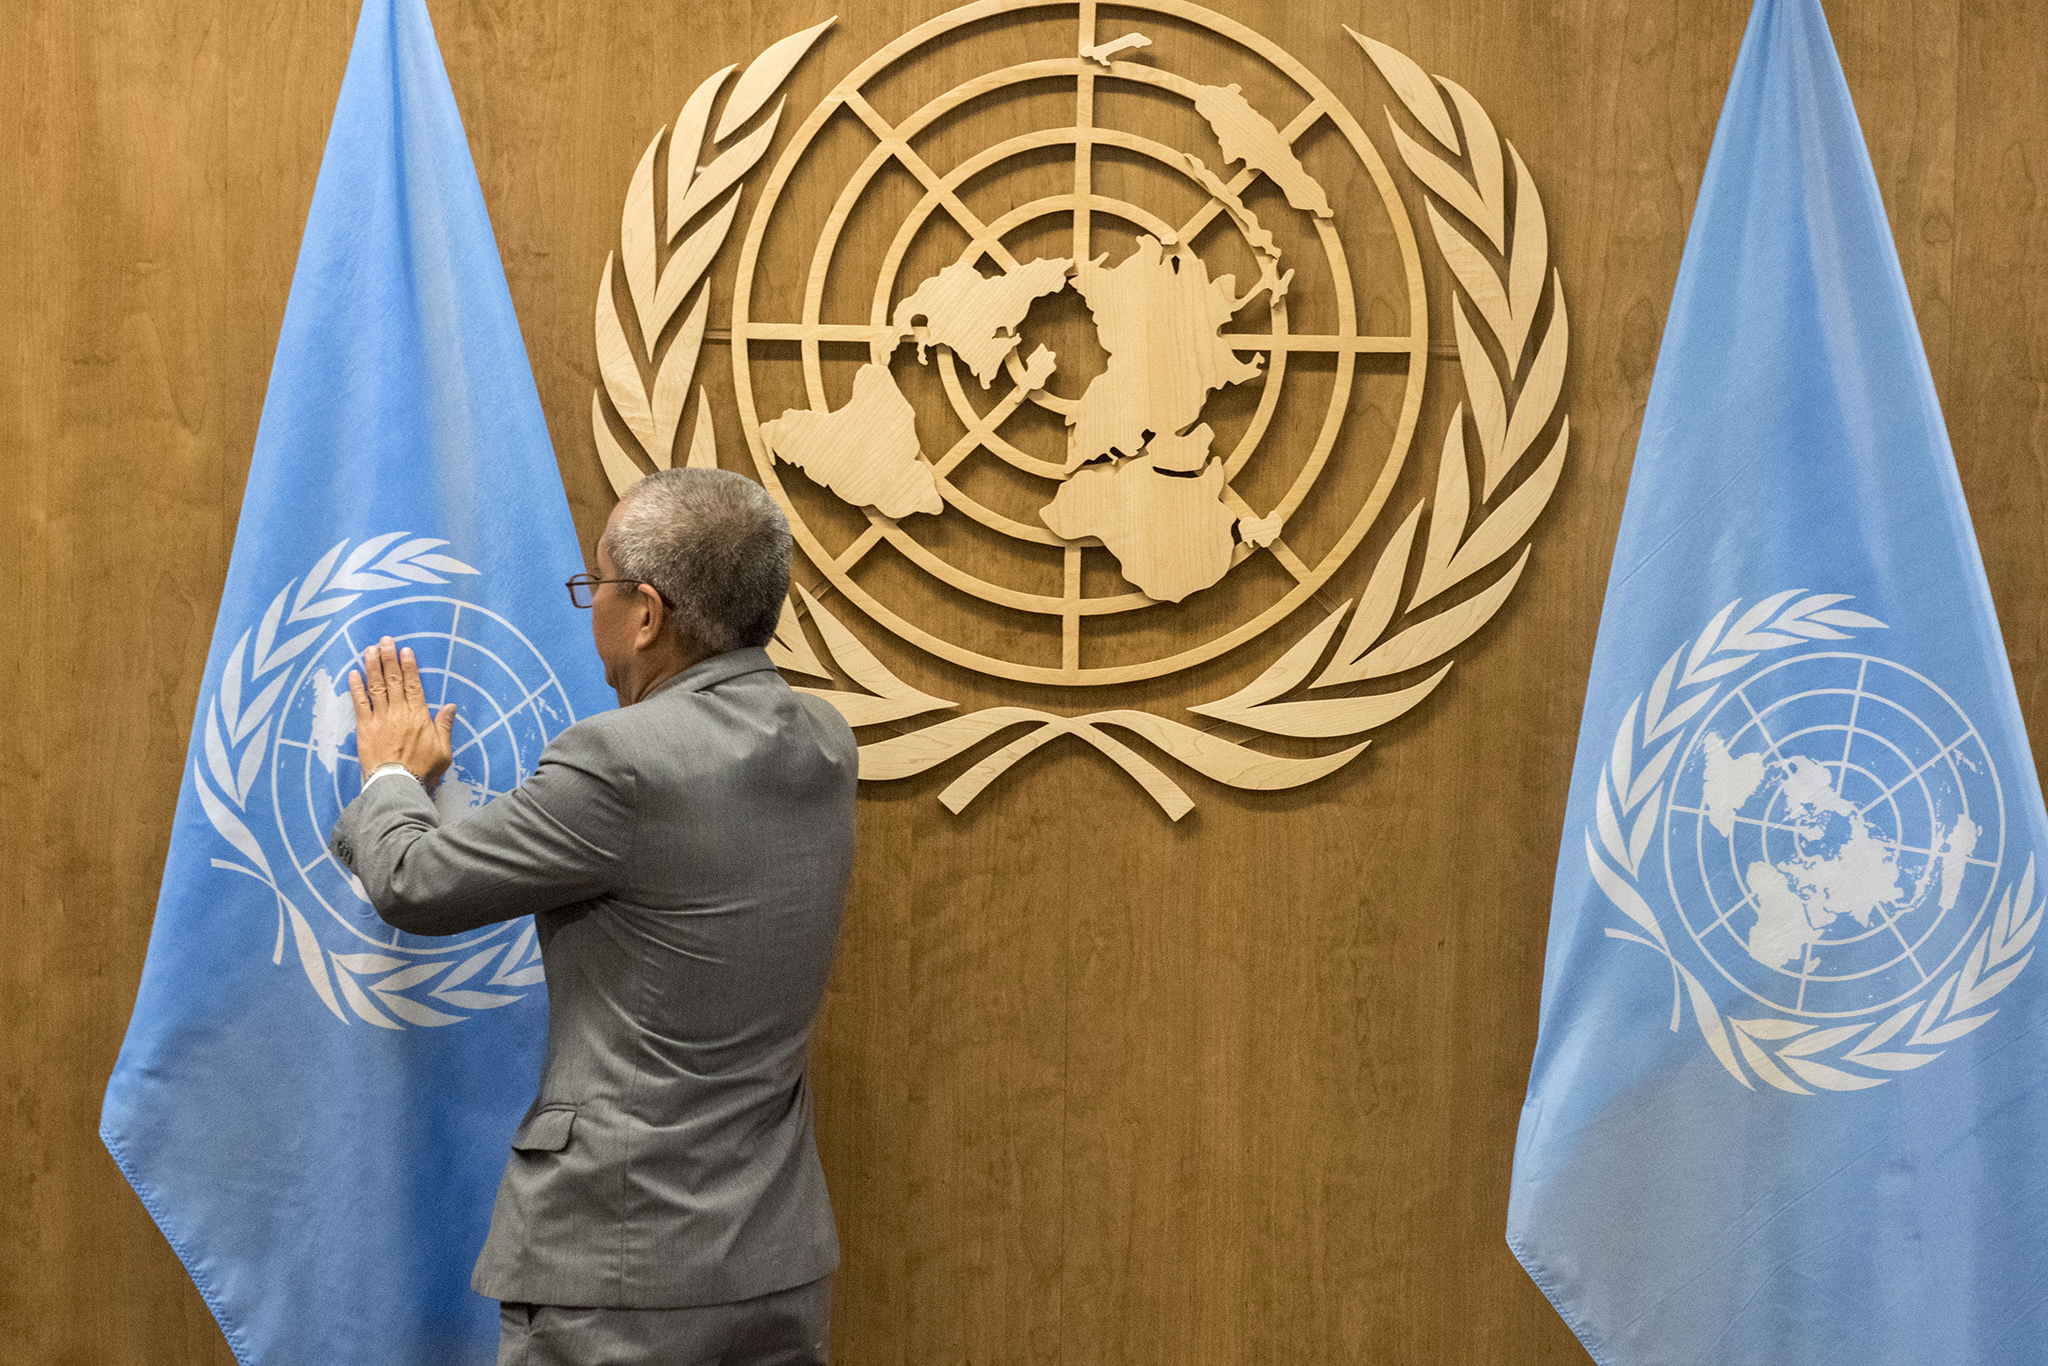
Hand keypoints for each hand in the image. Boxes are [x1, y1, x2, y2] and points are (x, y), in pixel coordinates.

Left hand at [349, 637, 456, 787]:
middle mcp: (399, 712)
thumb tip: (451, 707)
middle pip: (393, 680)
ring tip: (370, 650)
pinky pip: (360, 703)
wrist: (397, 784)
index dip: (408, 666)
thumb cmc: (423, 770)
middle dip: (389, 659)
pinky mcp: (365, 728)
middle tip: (385, 641)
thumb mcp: (443, 750)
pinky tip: (354, 674)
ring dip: (373, 667)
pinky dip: (356, 688)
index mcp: (419, 716)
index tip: (405, 651)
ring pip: (376, 687)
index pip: (413, 685)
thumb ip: (445, 726)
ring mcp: (380, 719)